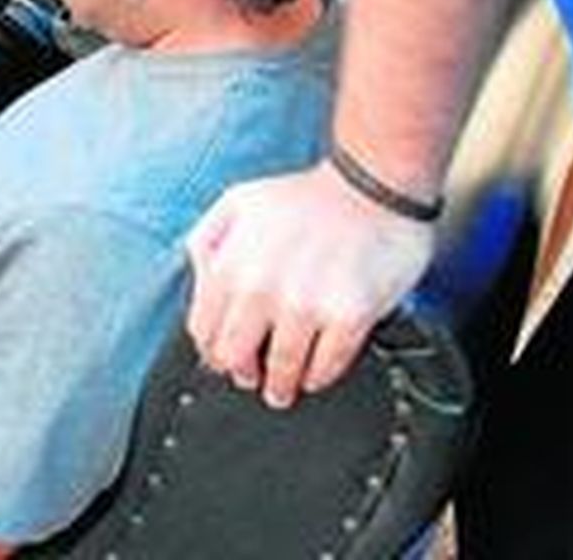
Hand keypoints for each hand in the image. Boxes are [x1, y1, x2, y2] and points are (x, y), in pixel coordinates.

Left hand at [184, 161, 435, 409]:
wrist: (372, 184)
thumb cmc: (304, 196)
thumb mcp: (236, 203)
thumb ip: (208, 243)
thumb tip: (200, 286)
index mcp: (231, 263)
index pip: (204, 331)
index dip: (212, 349)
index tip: (224, 356)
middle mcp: (264, 288)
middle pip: (236, 358)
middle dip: (242, 372)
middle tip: (253, 377)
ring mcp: (308, 304)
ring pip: (282, 370)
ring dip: (280, 385)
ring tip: (283, 389)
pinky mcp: (350, 316)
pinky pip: (327, 366)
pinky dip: (318, 376)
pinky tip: (315, 373)